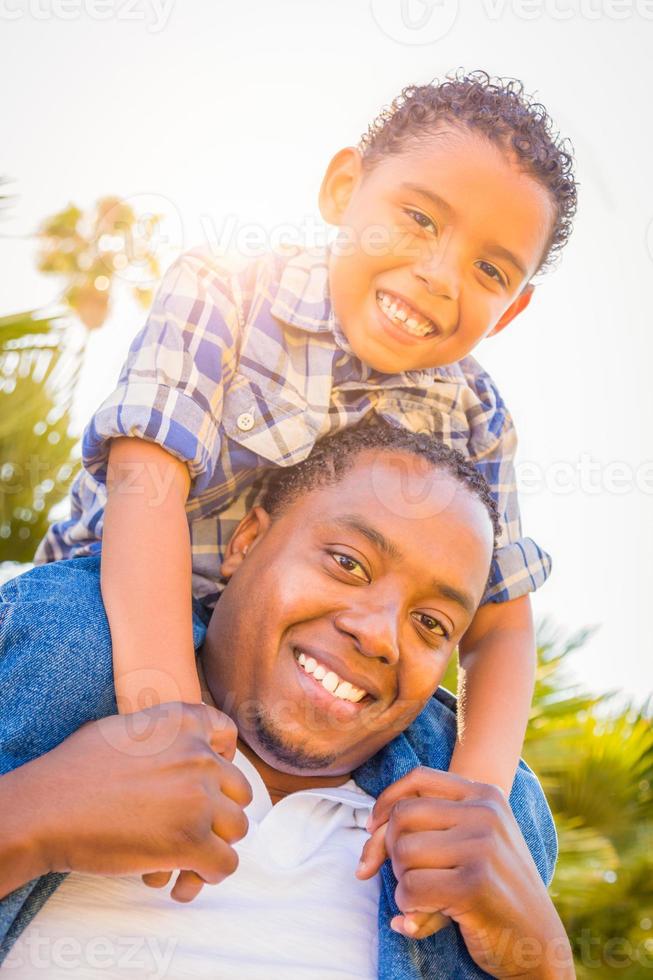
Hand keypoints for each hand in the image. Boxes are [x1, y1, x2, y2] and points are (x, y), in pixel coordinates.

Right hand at [25, 702, 251, 899]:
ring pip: (237, 829)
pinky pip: (225, 865)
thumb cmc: (74, 771)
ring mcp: (199, 798)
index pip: (226, 732)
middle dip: (219, 811)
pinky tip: (181, 882)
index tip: (206, 779)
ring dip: (215, 847)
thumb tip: (177, 749)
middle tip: (193, 828)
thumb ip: (161, 734)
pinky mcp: (191, 841)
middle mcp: (199, 756)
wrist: (48, 809)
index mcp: (182, 722)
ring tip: (186, 862)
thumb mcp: (125, 727)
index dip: (222, 758)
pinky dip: (208, 876)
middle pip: (238, 789)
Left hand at [356, 767, 573, 978]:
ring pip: (403, 852)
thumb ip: (424, 830)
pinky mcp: (475, 885)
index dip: (386, 802)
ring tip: (426, 897)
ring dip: (401, 884)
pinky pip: (410, 889)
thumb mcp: (469, 845)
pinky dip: (408, 908)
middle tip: (408, 877)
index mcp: (486, 796)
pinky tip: (428, 916)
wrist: (539, 942)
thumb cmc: (493, 892)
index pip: (417, 778)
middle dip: (391, 850)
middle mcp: (486, 814)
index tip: (372, 829)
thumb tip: (365, 840)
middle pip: (403, 816)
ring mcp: (483, 847)